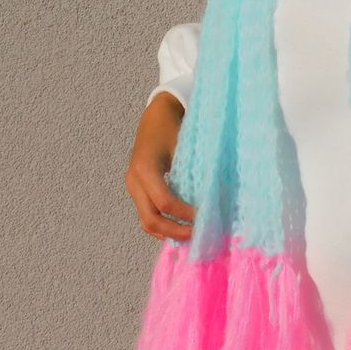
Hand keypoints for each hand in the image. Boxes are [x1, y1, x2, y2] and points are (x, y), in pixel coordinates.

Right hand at [125, 93, 195, 241]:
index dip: (185, 215)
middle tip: (198, 236)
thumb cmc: (174, 126)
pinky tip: (181, 225)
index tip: (205, 217)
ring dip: (168, 231)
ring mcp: (133, 186)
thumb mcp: (186, 146)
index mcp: (146, 168)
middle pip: (150, 220)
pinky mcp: (137, 189)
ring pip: (146, 221)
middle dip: (174, 232)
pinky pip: (147, 213)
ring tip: (191, 235)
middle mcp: (134, 180)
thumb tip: (217, 198)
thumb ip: (196, 171)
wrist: (157, 114)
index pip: (165, 202)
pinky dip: (163, 222)